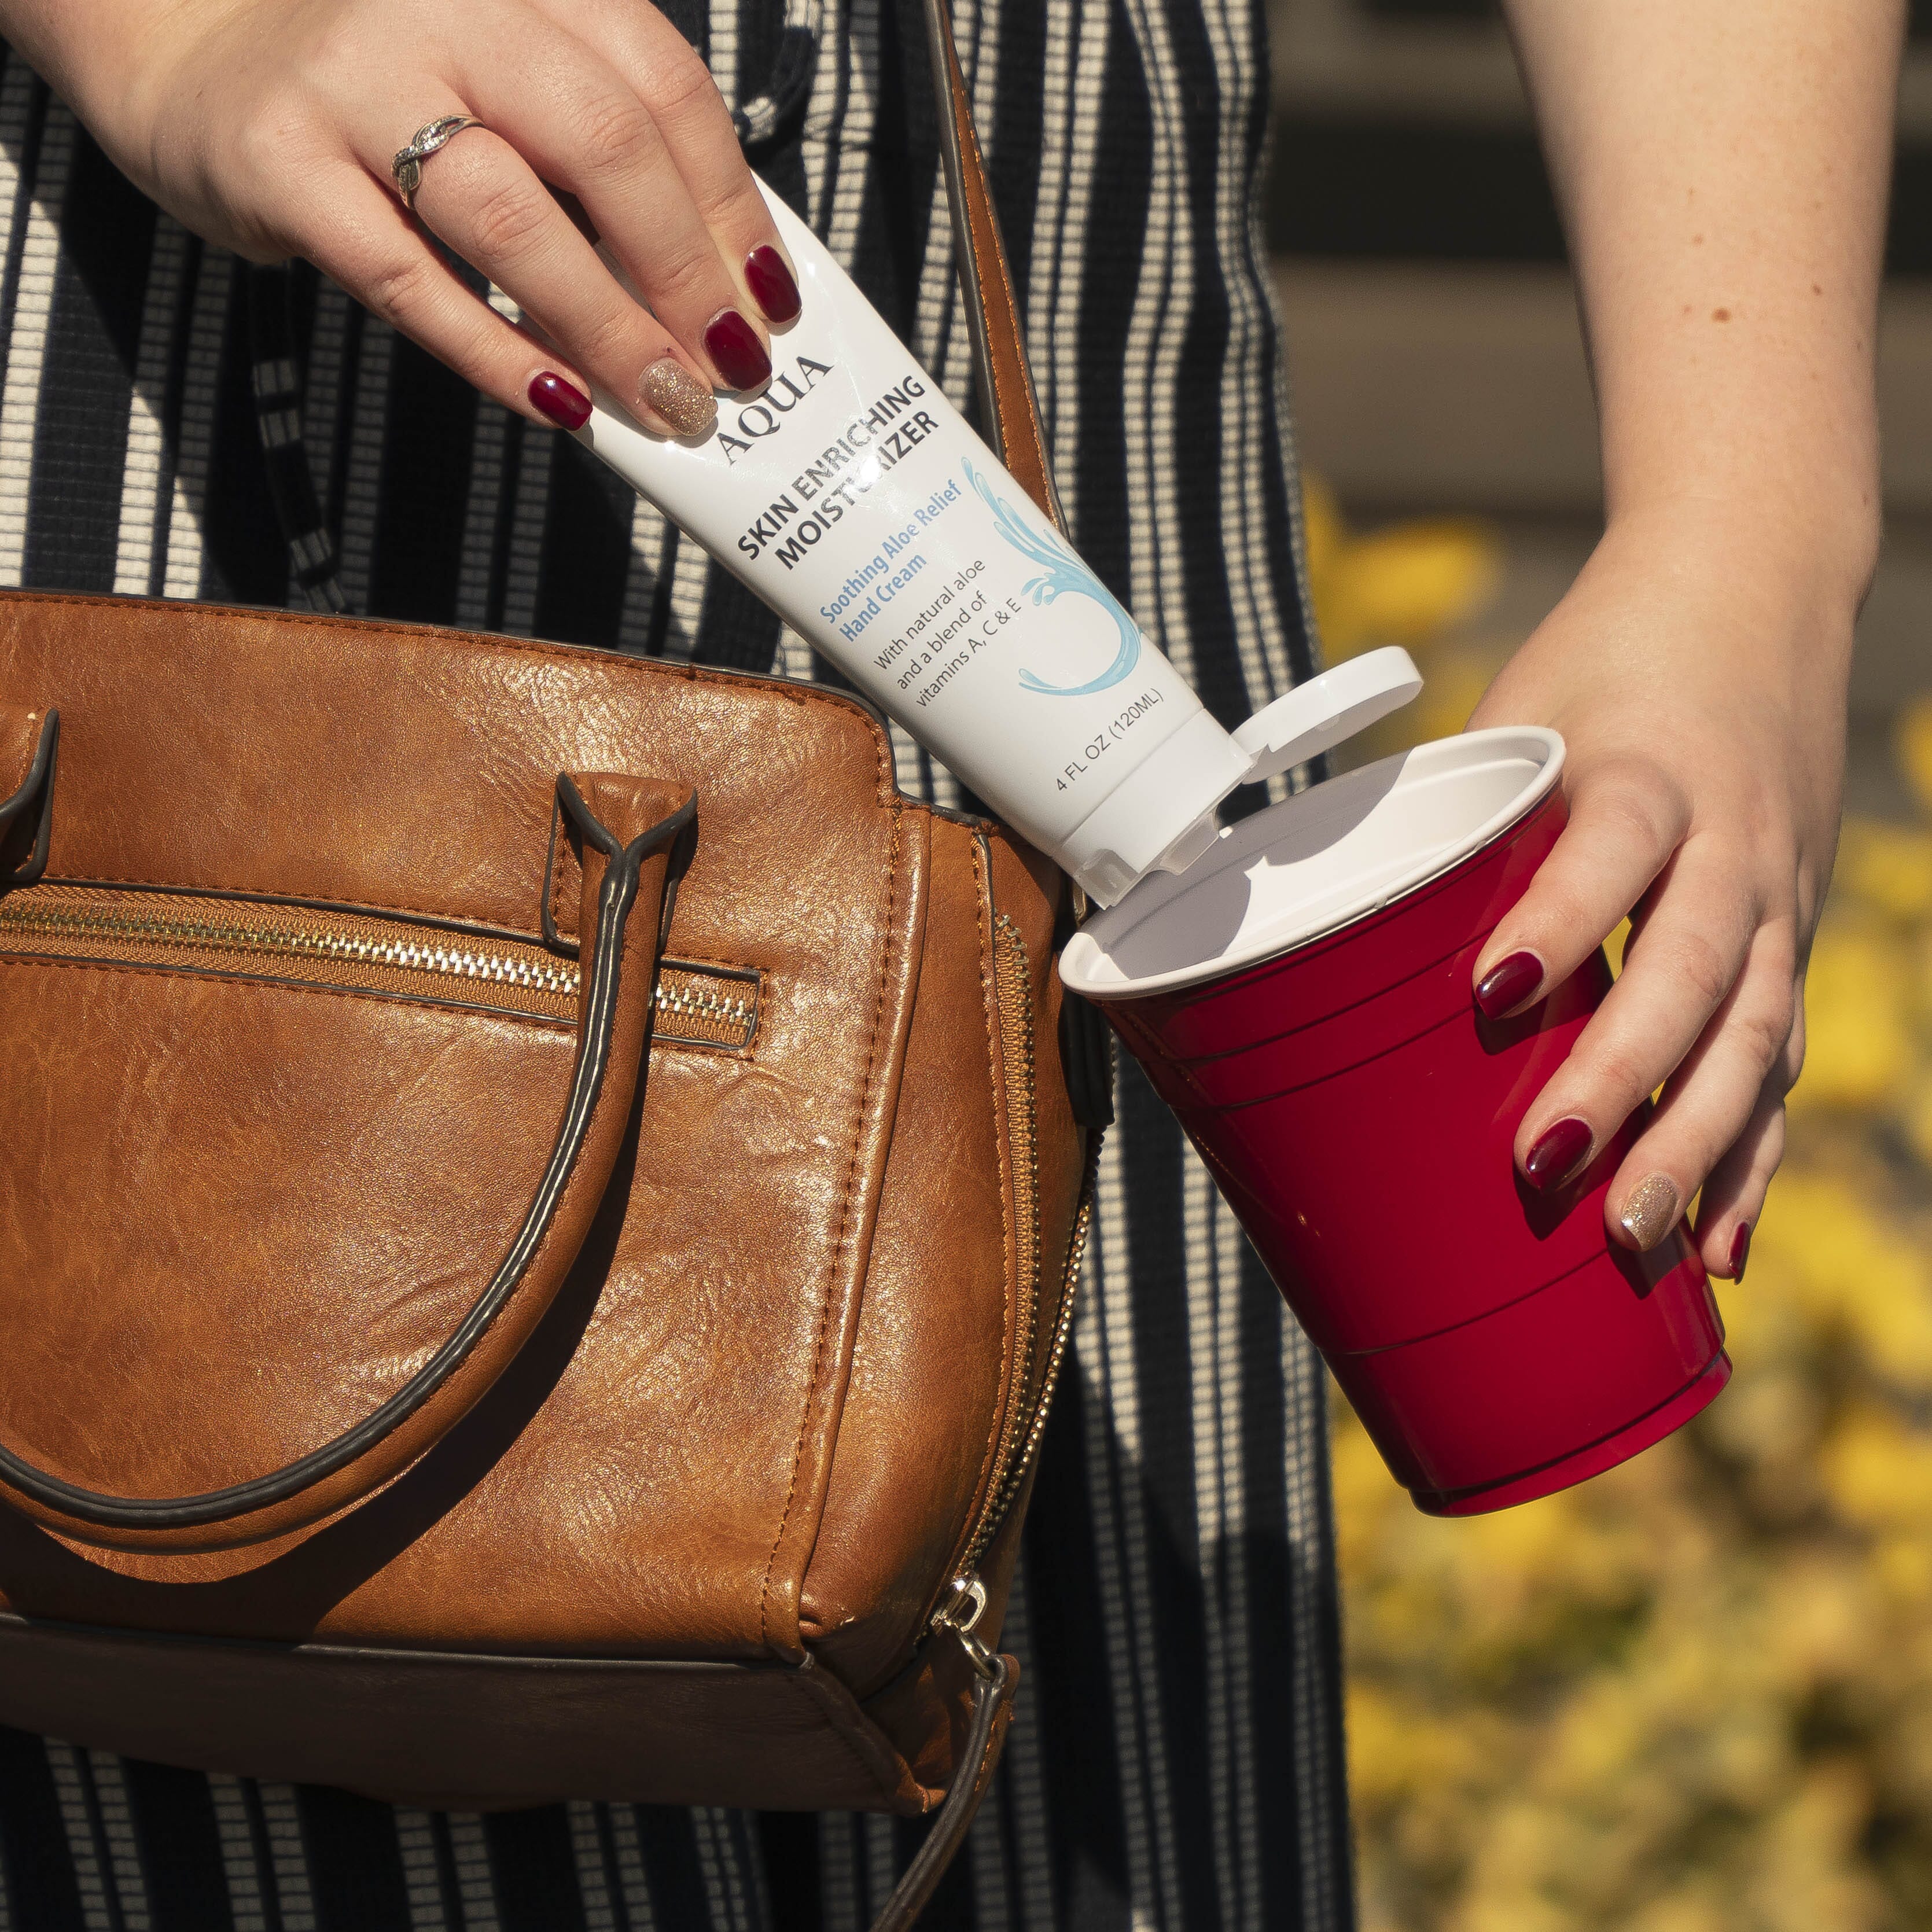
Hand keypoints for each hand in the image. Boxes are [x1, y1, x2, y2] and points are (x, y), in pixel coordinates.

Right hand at [25, 0, 799, 434]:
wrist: (194, 55)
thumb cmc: (388, 87)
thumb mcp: (504, 76)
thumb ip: (597, 146)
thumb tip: (716, 280)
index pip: (663, 86)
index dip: (732, 204)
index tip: (770, 300)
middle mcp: (446, 7)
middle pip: (604, 142)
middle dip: (685, 272)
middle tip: (729, 368)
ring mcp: (355, 79)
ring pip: (513, 214)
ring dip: (607, 326)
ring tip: (665, 401)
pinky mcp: (281, 163)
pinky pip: (408, 279)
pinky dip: (496, 353)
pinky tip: (560, 404)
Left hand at [1465, 502, 1857, 1279]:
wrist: (1758, 591)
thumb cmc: (1609, 664)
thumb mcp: (1523, 708)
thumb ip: (1457, 808)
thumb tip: (1327, 915)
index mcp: (1650, 772)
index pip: (1614, 849)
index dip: (1559, 918)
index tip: (1491, 990)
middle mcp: (1731, 841)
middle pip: (1690, 970)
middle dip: (1622, 1078)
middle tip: (1545, 1166)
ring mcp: (1775, 898)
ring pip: (1750, 1035)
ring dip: (1695, 1144)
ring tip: (1630, 1235)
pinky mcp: (1790, 939)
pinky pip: (1777, 1059)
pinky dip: (1753, 1155)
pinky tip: (1721, 1246)